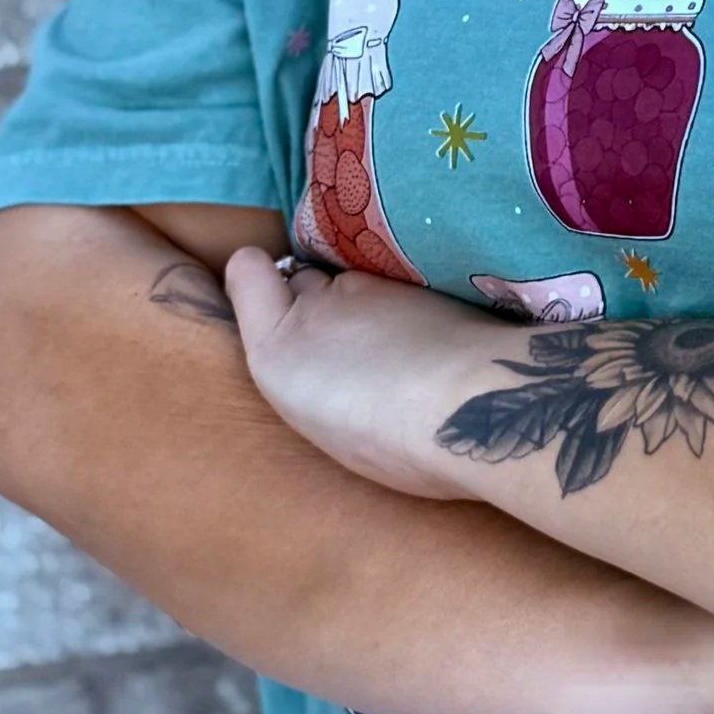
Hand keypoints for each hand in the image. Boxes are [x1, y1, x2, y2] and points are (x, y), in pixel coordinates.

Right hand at [227, 248, 486, 498]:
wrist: (465, 403)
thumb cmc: (391, 442)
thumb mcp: (324, 424)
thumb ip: (314, 381)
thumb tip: (334, 368)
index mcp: (277, 351)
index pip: (248, 271)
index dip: (258, 277)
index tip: (275, 298)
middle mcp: (316, 305)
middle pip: (307, 281)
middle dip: (317, 303)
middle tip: (346, 349)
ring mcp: (372, 286)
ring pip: (356, 284)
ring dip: (366, 308)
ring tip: (395, 353)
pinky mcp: (420, 281)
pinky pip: (398, 287)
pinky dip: (406, 311)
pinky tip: (431, 343)